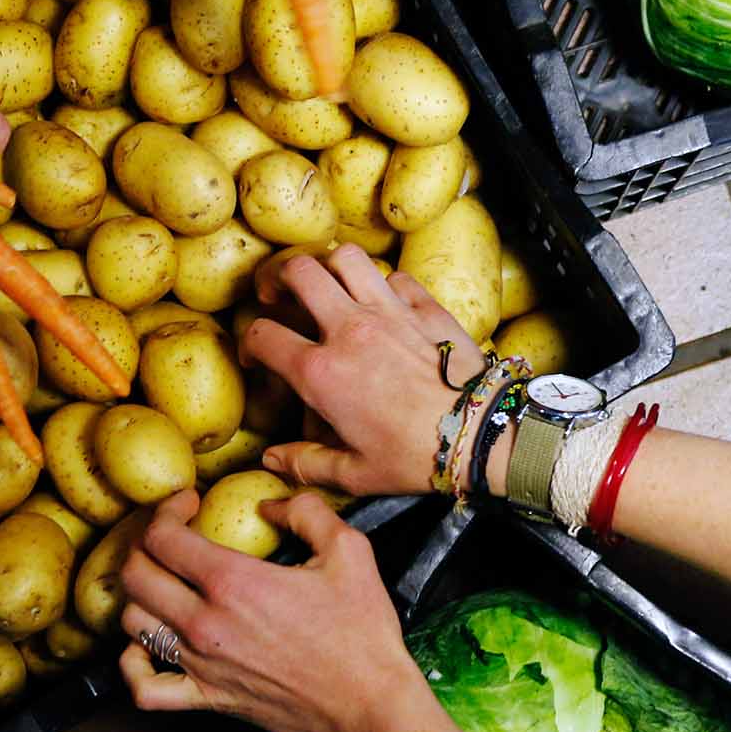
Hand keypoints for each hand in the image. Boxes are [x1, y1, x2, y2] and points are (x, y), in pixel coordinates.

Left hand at [117, 489, 424, 731]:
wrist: (367, 703)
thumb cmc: (361, 632)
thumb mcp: (350, 551)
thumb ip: (306, 512)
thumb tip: (271, 504)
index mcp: (234, 582)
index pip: (164, 537)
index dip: (166, 509)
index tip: (188, 503)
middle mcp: (205, 622)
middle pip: (135, 575)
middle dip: (145, 544)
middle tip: (172, 536)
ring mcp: (201, 664)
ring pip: (133, 623)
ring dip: (140, 594)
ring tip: (165, 582)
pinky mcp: (206, 699)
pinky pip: (144, 686)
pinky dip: (132, 664)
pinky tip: (146, 646)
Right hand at [242, 248, 472, 496]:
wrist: (480, 434)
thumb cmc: (417, 457)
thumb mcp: (354, 474)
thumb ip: (305, 463)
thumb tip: (272, 460)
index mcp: (323, 373)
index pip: (263, 335)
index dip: (250, 343)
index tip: (259, 356)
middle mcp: (351, 331)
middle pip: (299, 271)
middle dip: (278, 276)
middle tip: (280, 294)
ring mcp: (390, 312)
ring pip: (346, 257)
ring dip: (329, 265)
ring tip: (327, 284)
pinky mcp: (426, 306)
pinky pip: (395, 275)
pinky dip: (382, 282)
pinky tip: (382, 303)